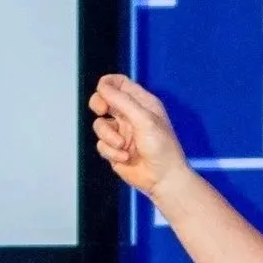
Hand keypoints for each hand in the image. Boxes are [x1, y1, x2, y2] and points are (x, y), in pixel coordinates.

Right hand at [90, 73, 187, 198]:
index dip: (108, 83)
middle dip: (98, 104)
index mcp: (142, 103)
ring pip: (99, 125)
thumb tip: (103, 87)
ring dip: (109, 136)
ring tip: (123, 146)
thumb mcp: (144, 120)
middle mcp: (130, 115)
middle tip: (101, 110)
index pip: (120, 83)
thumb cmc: (162, 148)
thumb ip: (122, 102)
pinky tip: (125, 158)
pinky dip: (111, 152)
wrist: (163, 179)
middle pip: (104, 99)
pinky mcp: (115, 149)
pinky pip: (101, 145)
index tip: (103, 90)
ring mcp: (122, 132)